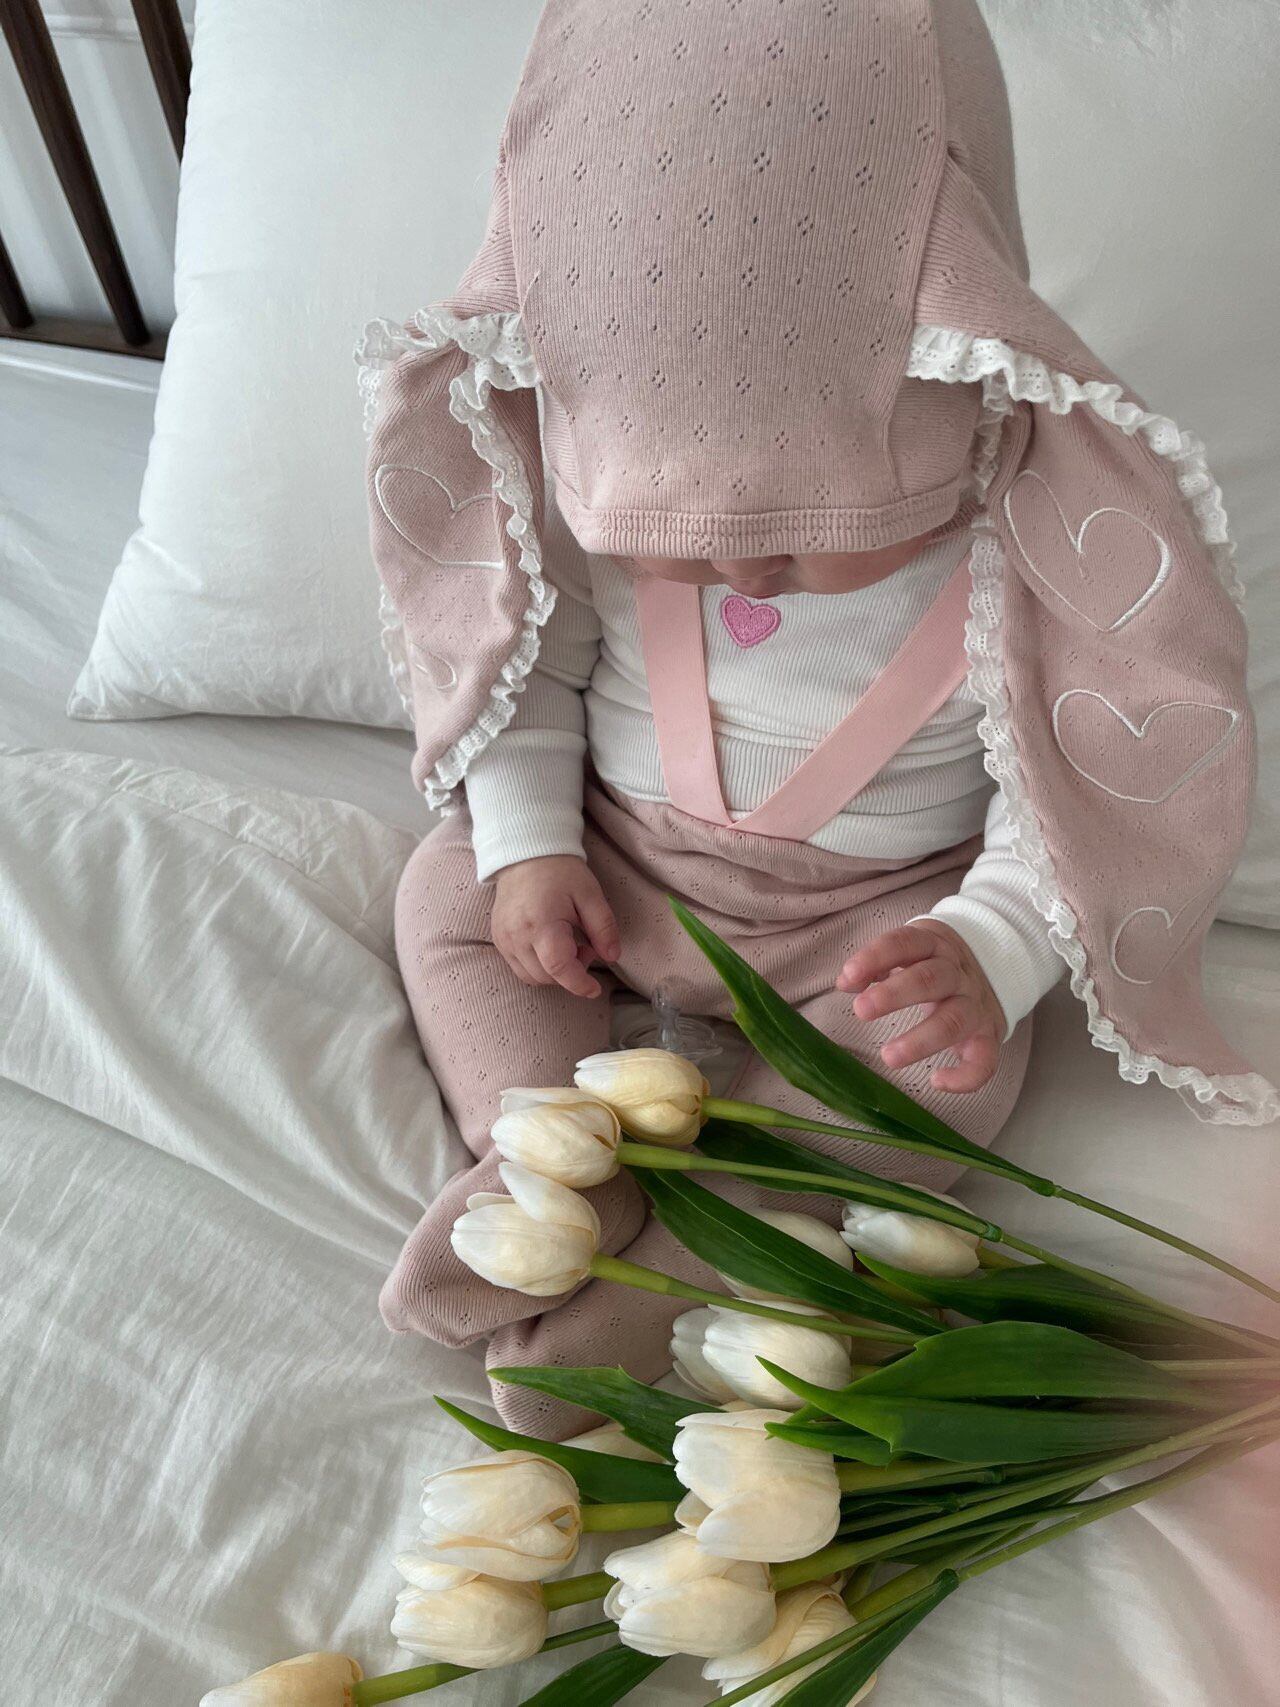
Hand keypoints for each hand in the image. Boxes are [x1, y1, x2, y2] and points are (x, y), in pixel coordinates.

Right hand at [491, 855, 619, 999]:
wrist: (526, 854)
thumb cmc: (561, 872)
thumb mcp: (591, 895)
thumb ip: (603, 928)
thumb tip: (612, 956)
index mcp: (542, 924)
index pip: (558, 968)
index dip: (579, 984)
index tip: (595, 989)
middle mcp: (517, 936)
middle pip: (546, 977)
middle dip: (571, 973)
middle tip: (585, 947)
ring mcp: (504, 939)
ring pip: (531, 977)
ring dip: (553, 972)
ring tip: (568, 945)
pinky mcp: (498, 938)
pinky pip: (519, 967)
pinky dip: (538, 966)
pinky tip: (550, 945)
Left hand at [836, 920, 1005, 1093]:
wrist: (999, 967)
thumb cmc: (936, 964)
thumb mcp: (909, 953)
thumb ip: (876, 965)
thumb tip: (846, 983)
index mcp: (934, 947)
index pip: (905, 944)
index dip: (876, 957)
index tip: (849, 976)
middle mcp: (957, 974)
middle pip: (930, 979)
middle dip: (894, 995)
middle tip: (861, 1011)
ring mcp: (975, 1005)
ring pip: (954, 1020)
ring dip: (921, 1040)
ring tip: (889, 1056)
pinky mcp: (990, 1035)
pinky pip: (985, 1059)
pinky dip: (965, 1076)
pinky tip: (937, 1082)